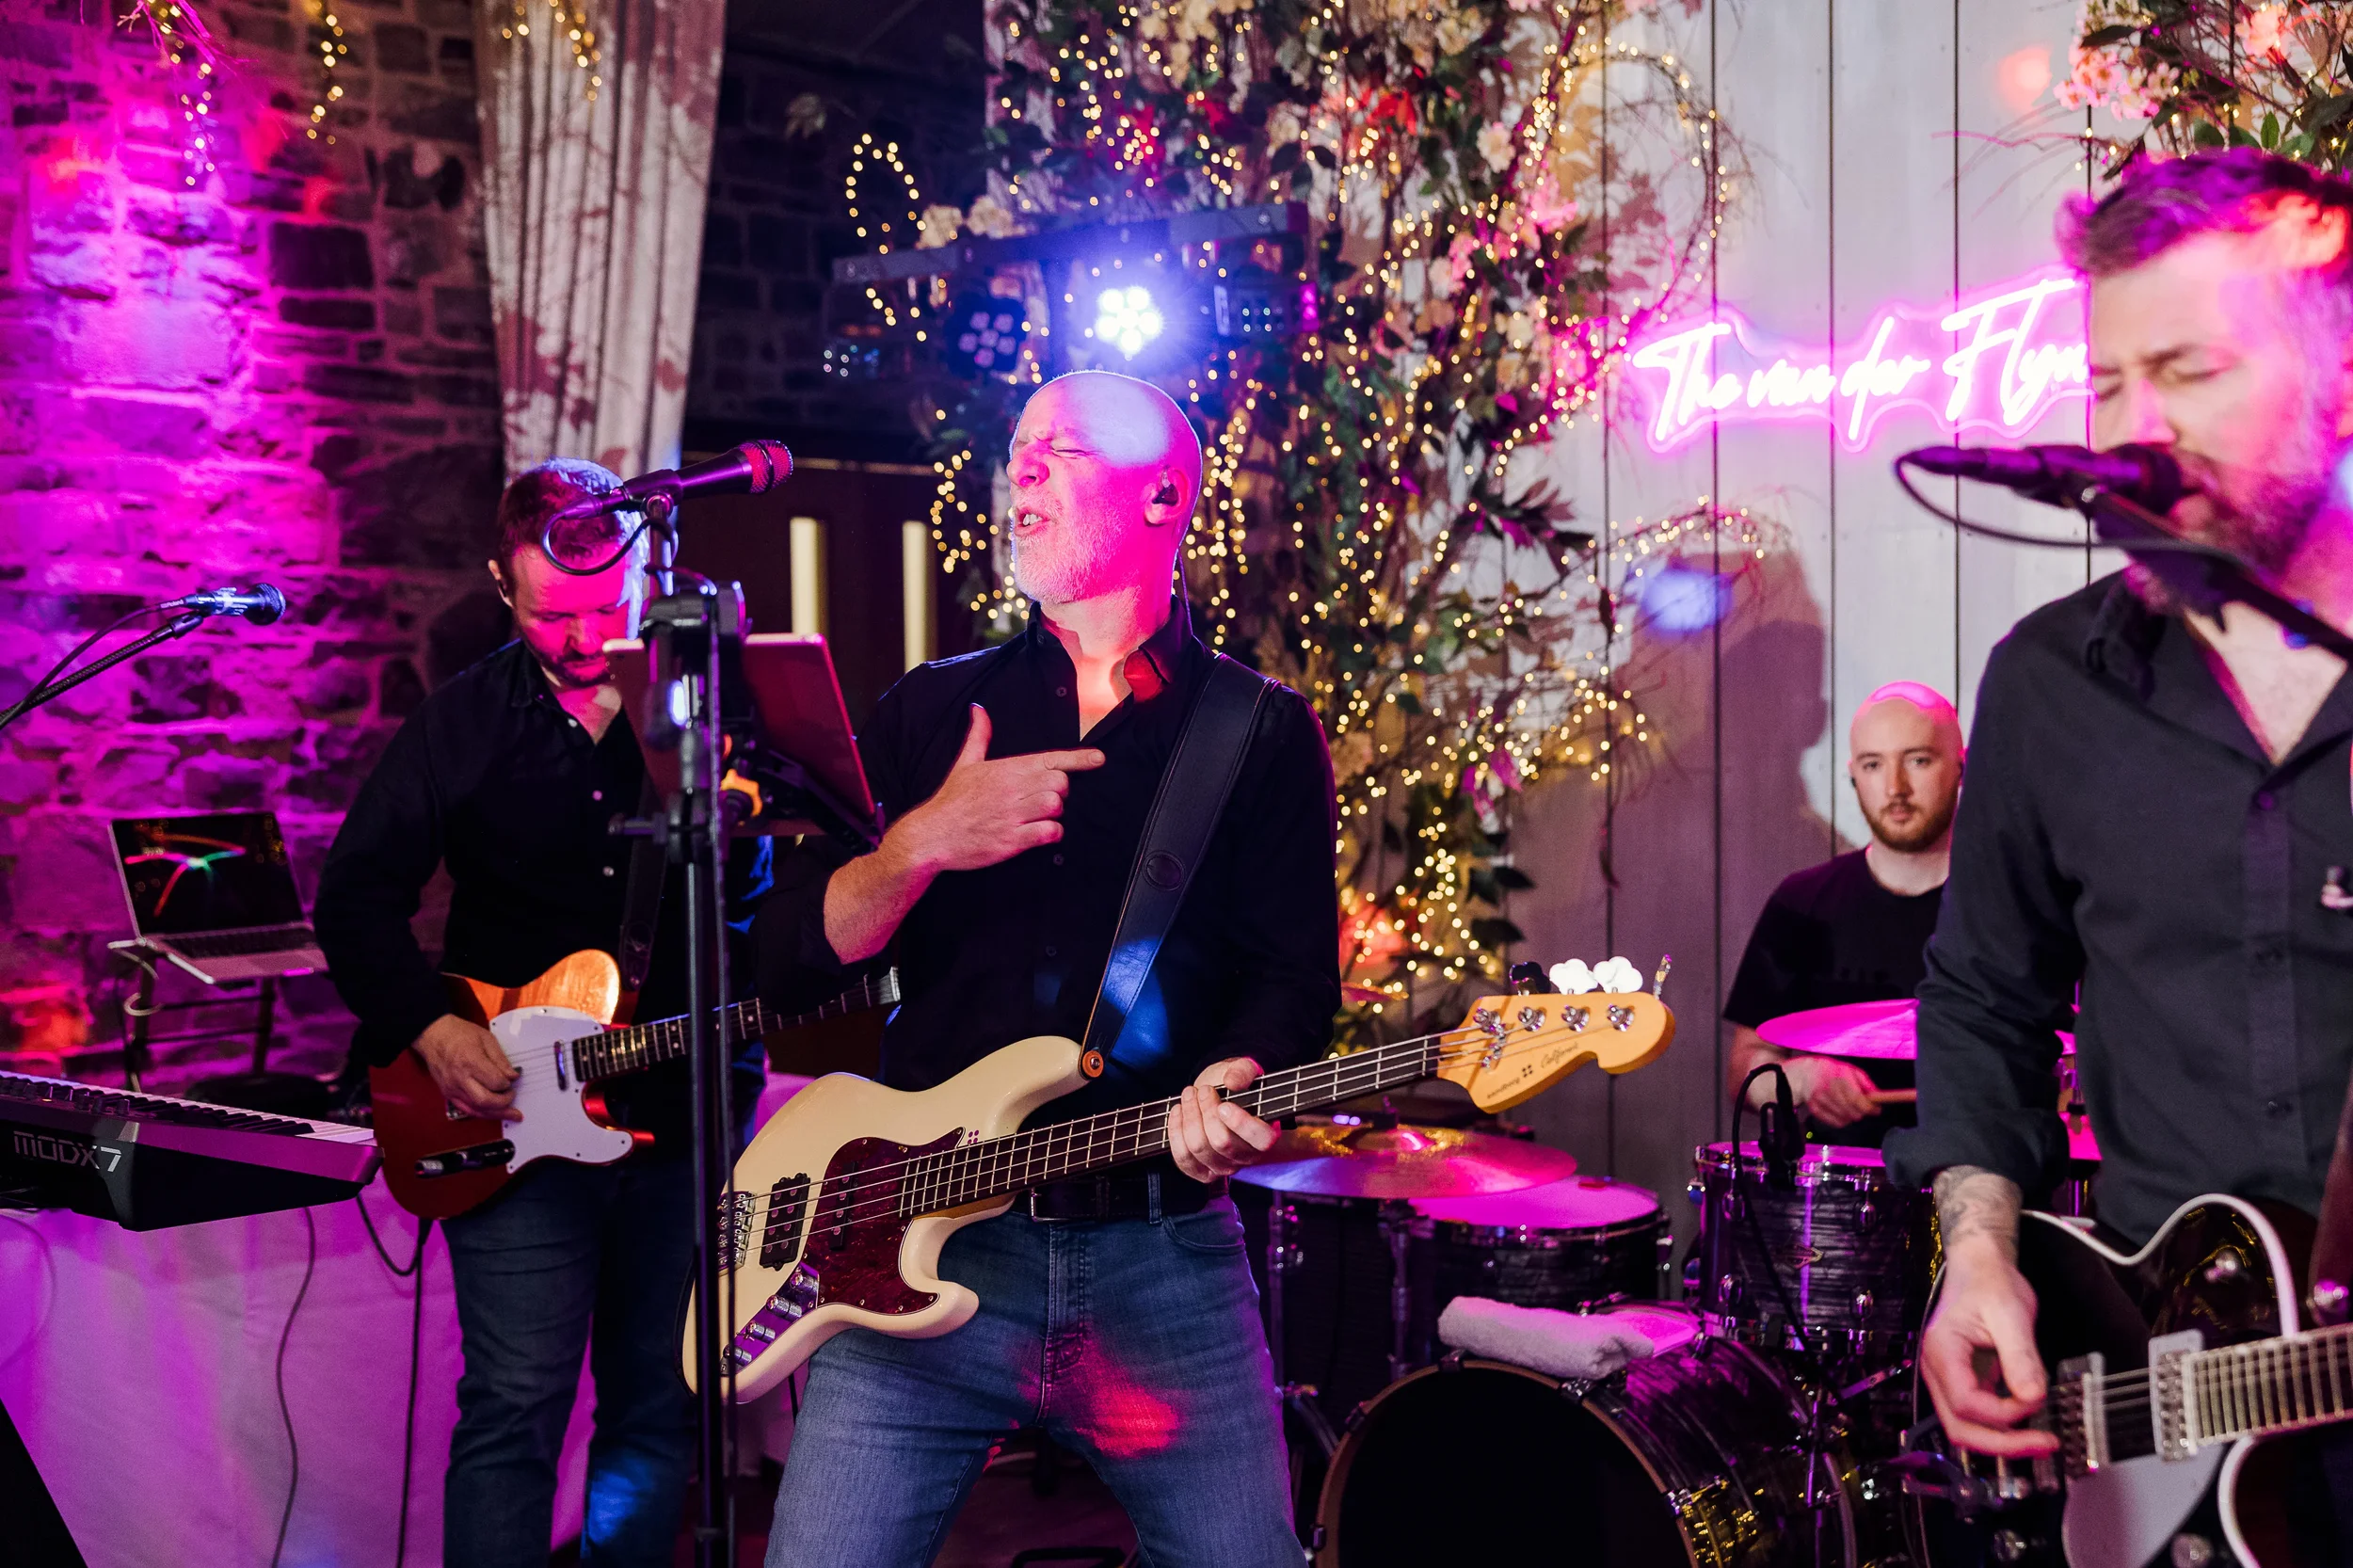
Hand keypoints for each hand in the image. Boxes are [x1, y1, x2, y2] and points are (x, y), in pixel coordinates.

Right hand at [413, 1014, 520, 1121]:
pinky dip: (482, 1113)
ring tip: (512, 1113)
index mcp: (470, 1061)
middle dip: (504, 1102)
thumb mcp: (486, 1038)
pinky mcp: (448, 1094)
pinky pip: (467, 1109)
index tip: (513, 1078)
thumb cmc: (459, 1033)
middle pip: (485, 1100)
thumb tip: (513, 1076)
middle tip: (512, 1094)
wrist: (433, 1035)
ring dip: (496, 1113)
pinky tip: (494, 1113)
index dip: (507, 1083)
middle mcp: (459, 1078)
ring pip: (476, 1109)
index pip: (495, 1082)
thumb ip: (500, 1059)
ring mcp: (452, 1088)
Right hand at [895, 706, 1105, 873]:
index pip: (1051, 759)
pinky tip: (1039, 834)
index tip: (1099, 759)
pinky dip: (1051, 834)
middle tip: (1043, 799)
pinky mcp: (1013, 840)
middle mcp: (1012, 789)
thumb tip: (979, 710)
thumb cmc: (950, 800)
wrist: (931, 833)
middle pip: (1060, 783)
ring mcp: (1013, 814)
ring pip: (1056, 806)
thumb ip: (979, 736)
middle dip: (1059, 792)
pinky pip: (1049, 833)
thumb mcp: (964, 763)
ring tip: (1037, 816)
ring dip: (1054, 813)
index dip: (1079, 759)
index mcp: (1005, 768)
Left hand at [1167, 1057, 1277, 1181]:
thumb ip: (1243, 1070)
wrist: (1217, 1099)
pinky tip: (1178, 1111)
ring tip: (1189, 1095)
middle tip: (1204, 1090)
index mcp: (1266, 1134)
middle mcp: (1247, 1157)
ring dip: (1189, 1116)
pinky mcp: (1202, 1171)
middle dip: (1206, 1111)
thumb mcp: (1243, 1070)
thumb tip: (1232, 1081)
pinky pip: (1183, 1158)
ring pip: (1199, 1147)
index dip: (1240, 1123)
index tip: (1223, 1105)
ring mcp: (1224, 1167)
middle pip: (1221, 1141)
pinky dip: (1175, 1132)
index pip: (1261, 1139)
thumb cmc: (1234, 1087)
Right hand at [1780, 1055, 1882, 1127]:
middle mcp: (1829, 1089)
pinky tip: (1842, 1112)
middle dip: (1861, 1112)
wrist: (1806, 1073)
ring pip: (1845, 1119)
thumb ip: (1866, 1084)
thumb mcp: (1852, 1071)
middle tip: (1863, 1107)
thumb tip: (1878, 1098)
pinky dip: (1843, 1121)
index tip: (1876, 1109)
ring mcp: (1820, 1101)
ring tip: (1850, 1108)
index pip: (1857, 1100)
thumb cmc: (1833, 1071)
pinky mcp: (1815, 1109)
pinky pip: (1836, 1123)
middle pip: (1852, 1112)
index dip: (1869, 1108)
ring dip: (1852, 1116)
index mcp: (1841, 1078)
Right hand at [1919, 1249, 2055, 1456]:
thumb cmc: (1990, 1282)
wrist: (1980, 1266)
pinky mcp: (1967, 1381)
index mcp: (1942, 1351)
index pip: (1966, 1402)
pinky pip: (1980, 1415)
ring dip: (2003, 1440)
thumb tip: (2033, 1396)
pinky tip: (2031, 1421)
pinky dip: (2004, 1426)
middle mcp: (1937, 1370)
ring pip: (1966, 1427)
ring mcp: (1949, 1378)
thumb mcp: (2010, 1313)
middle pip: (1959, 1427)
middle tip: (2045, 1444)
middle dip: (2002, 1444)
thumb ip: (2020, 1356)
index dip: (2003, 1412)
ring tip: (2041, 1440)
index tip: (2037, 1400)